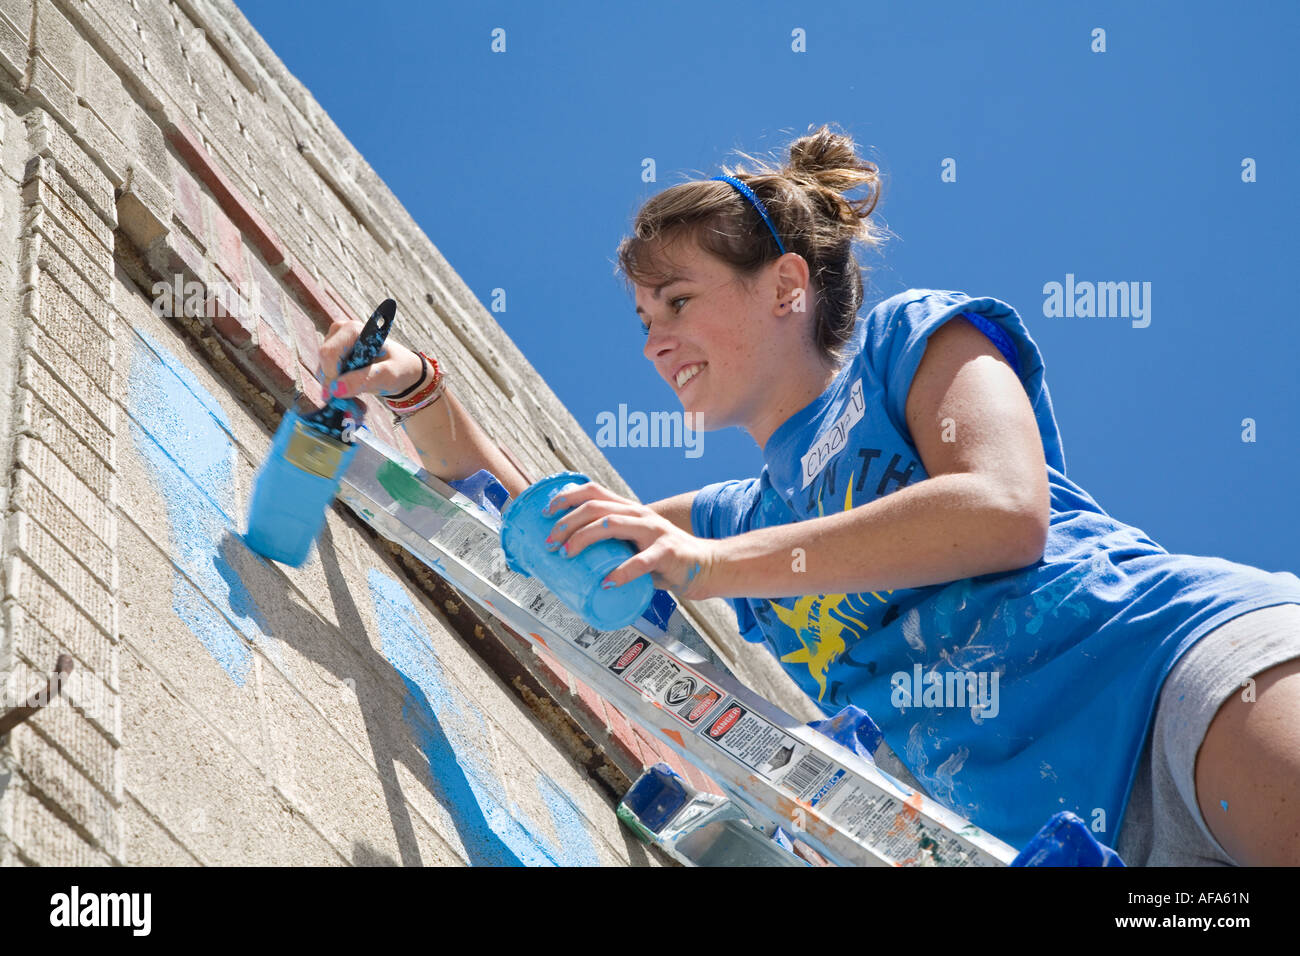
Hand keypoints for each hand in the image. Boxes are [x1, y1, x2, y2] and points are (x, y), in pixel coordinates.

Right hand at [318, 315, 424, 399]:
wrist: (401, 369)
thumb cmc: (398, 367)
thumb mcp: (387, 375)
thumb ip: (363, 380)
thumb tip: (335, 390)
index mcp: (352, 329)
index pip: (329, 353)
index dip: (333, 376)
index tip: (346, 392)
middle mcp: (340, 332)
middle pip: (323, 363)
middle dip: (335, 384)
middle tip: (355, 396)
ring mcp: (333, 343)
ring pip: (322, 372)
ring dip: (337, 389)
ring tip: (359, 393)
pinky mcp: (332, 356)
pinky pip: (325, 376)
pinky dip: (337, 388)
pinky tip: (352, 390)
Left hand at [541, 481, 719, 600]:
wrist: (707, 566)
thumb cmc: (666, 559)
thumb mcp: (635, 545)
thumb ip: (612, 547)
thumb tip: (573, 561)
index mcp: (630, 510)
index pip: (593, 491)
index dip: (566, 497)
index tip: (545, 513)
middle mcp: (640, 514)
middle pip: (595, 506)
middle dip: (566, 522)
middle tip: (549, 543)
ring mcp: (654, 531)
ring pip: (612, 524)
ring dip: (584, 538)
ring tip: (567, 555)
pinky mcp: (667, 552)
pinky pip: (641, 562)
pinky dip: (621, 572)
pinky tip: (606, 583)